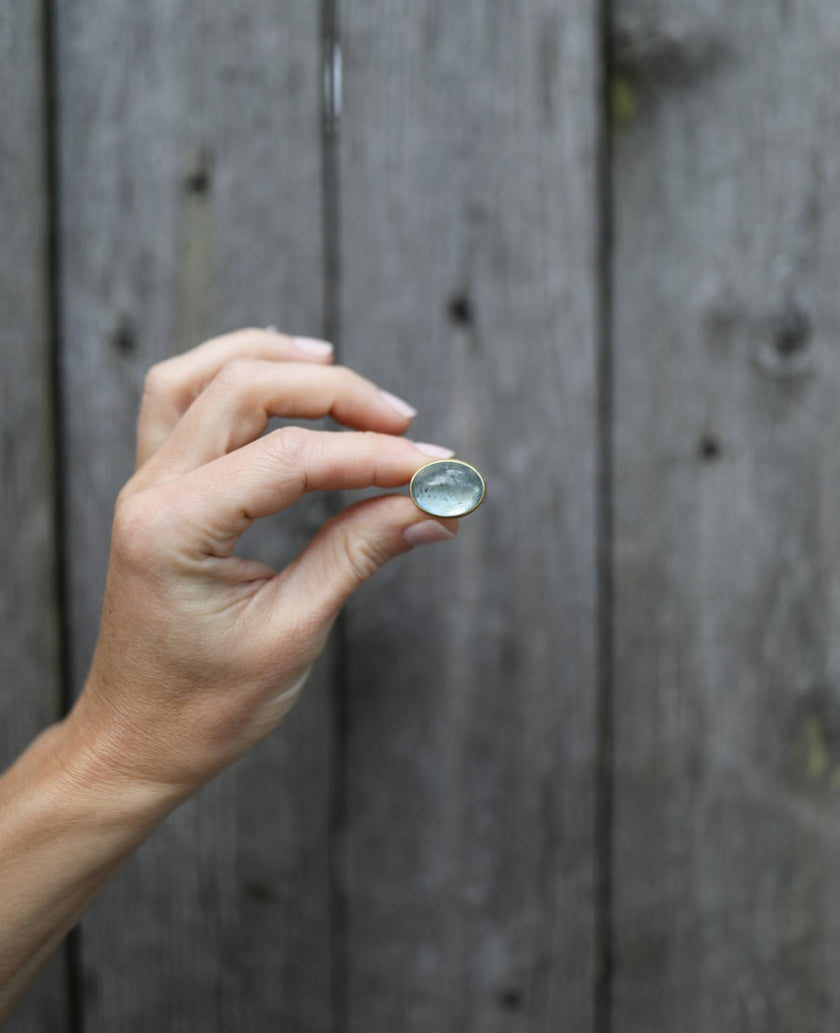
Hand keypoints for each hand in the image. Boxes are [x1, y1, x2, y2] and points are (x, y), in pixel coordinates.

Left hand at [63, 329, 456, 798]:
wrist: (135, 743)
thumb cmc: (203, 707)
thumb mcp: (293, 632)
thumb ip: (359, 554)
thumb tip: (433, 508)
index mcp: (174, 529)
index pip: (291, 459)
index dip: (375, 457)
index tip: (438, 473)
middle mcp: (150, 492)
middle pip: (244, 388)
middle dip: (336, 395)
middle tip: (405, 426)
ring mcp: (146, 485)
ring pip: (200, 376)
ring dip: (273, 362)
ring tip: (339, 368)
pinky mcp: (159, 491)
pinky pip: (184, 401)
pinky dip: (235, 377)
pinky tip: (282, 382)